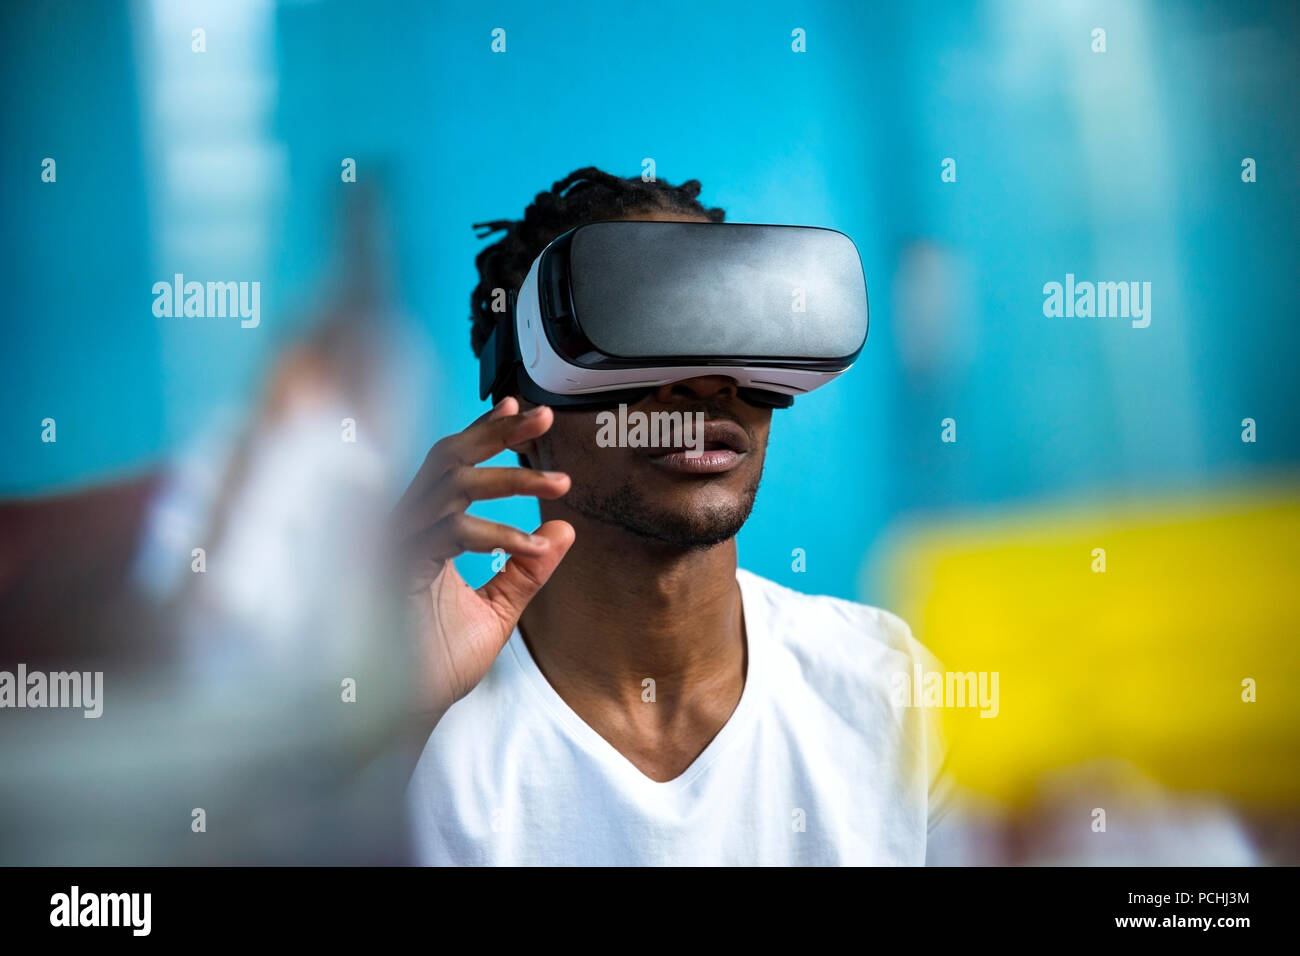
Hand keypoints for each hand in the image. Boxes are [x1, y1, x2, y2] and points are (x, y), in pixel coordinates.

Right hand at [390, 397, 573, 727]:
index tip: (515, 407)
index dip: (481, 432)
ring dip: (511, 479)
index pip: (449, 466)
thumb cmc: (432, 667)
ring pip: (452, 486)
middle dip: (497, 433)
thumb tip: (566, 531)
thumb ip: (527, 571)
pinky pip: (451, 535)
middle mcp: (402, 529)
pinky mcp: (396, 571)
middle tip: (545, 417)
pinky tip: (535, 546)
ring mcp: (395, 547)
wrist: (399, 718)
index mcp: (419, 532)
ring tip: (560, 484)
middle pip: (447, 458)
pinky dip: (500, 536)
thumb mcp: (496, 611)